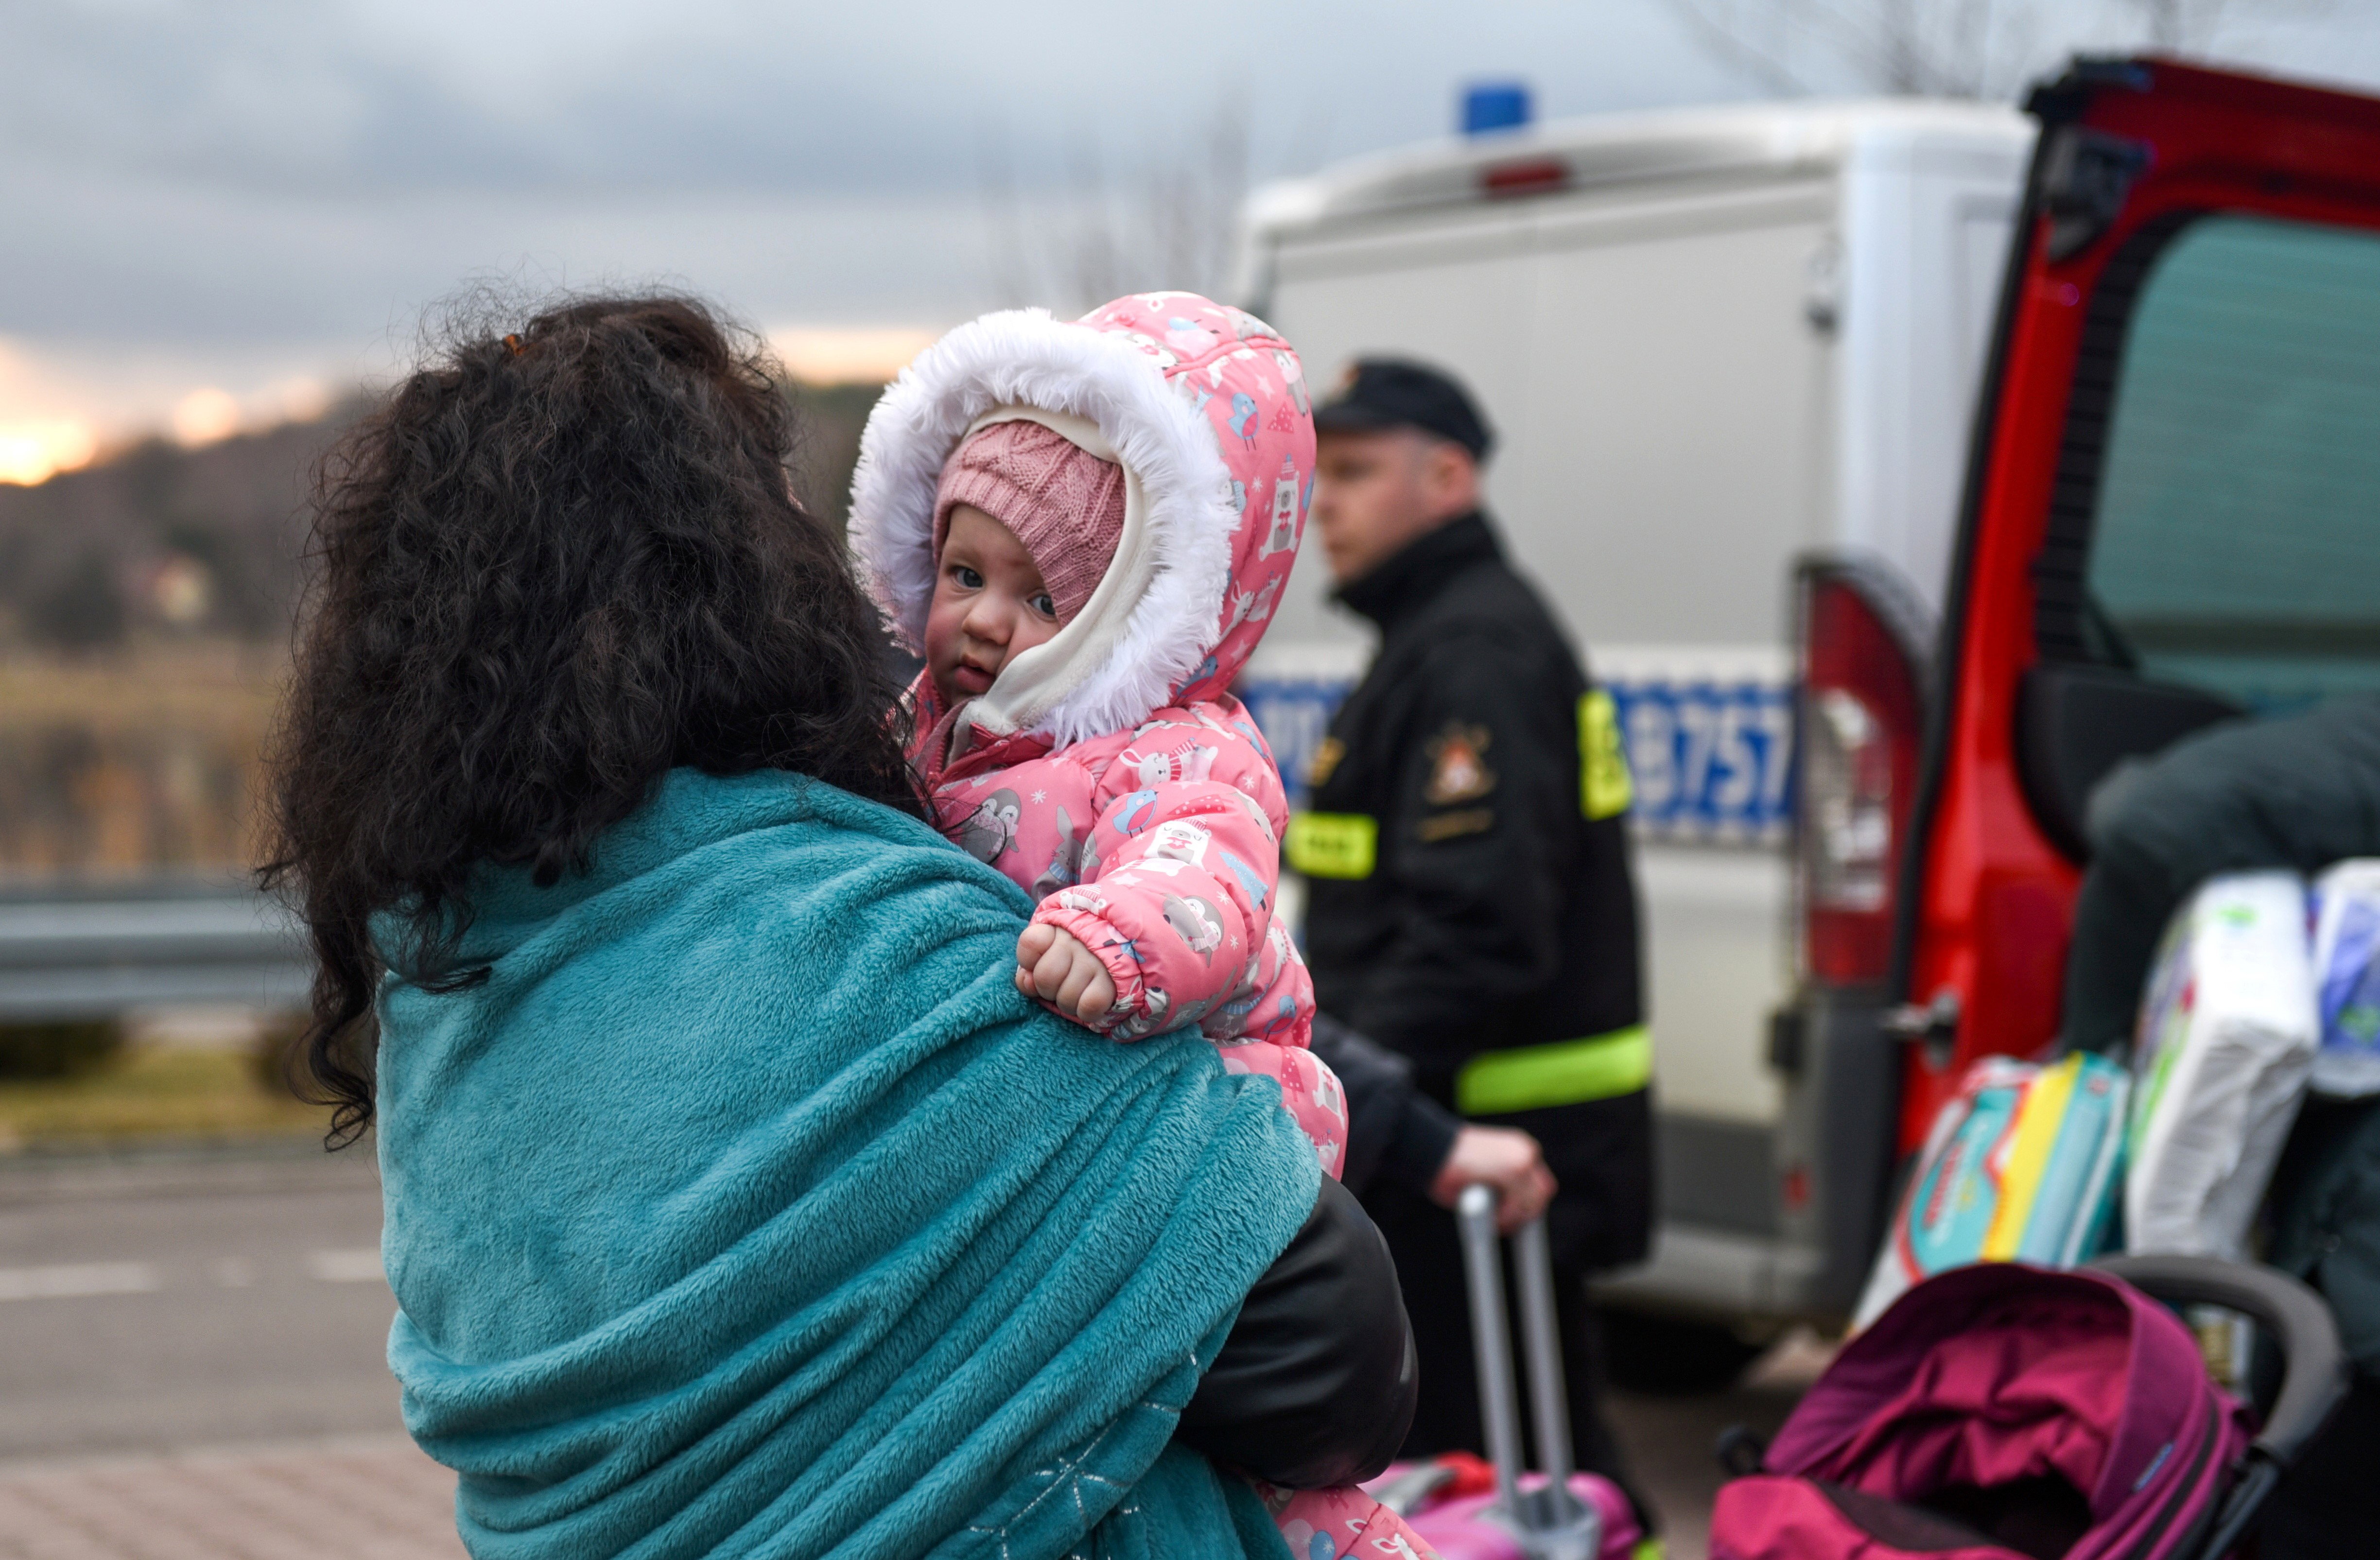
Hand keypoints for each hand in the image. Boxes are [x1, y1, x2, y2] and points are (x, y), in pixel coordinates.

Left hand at [1015, 924, 1118, 1024]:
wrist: (1127, 946)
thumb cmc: (1081, 951)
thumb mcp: (1052, 948)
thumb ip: (1031, 964)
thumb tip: (1027, 983)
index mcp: (1058, 928)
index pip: (1030, 942)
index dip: (1028, 961)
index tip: (1038, 964)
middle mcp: (1076, 941)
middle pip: (1045, 978)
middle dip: (1048, 990)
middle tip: (1060, 985)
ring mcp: (1095, 961)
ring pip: (1066, 997)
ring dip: (1067, 1004)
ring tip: (1077, 994)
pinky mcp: (1113, 982)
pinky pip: (1089, 1006)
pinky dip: (1086, 1012)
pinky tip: (1088, 1003)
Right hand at [1429, 1125, 1556, 1233]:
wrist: (1429, 1146)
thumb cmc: (1447, 1163)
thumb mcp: (1481, 1174)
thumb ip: (1500, 1188)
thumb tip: (1512, 1214)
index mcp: (1518, 1149)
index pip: (1537, 1183)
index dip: (1526, 1204)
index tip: (1513, 1219)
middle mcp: (1525, 1150)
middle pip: (1542, 1193)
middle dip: (1525, 1212)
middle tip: (1503, 1224)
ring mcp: (1522, 1159)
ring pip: (1532, 1202)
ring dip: (1513, 1216)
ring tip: (1491, 1219)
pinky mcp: (1514, 1169)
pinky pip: (1518, 1205)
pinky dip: (1504, 1216)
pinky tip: (1486, 1216)